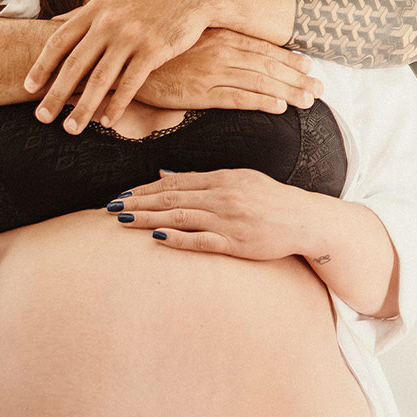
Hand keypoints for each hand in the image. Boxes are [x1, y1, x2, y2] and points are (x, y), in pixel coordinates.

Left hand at [24, 0, 218, 132]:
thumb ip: (82, 13)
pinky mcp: (154, 50)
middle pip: (75, 65)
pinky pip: (131, 84)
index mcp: (95, 11)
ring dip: (84, 107)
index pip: (59, 41)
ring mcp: (131, 37)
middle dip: (55, 94)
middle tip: (41, 117)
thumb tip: (52, 23)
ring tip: (71, 129)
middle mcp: (109, 24)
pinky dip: (117, 105)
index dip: (42, 66)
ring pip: (101, 79)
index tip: (28, 88)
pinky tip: (106, 121)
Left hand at [108, 168, 319, 258]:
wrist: (306, 220)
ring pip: (180, 217)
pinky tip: (156, 239)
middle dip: (137, 203)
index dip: (144, 189)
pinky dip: (178, 239)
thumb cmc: (270, 200)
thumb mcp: (239, 179)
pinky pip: (202, 241)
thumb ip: (203, 178)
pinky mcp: (237, 242)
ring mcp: (229, 219)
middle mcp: (222, 195)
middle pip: (170, 198)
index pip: (173, 182)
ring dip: (148, 219)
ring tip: (122, 221)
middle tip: (109, 208)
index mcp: (221, 178)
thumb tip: (165, 174)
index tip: (120, 195)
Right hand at [138, 30, 317, 114]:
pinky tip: (280, 107)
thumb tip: (230, 48)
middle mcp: (220, 50)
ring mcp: (211, 71)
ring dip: (289, 91)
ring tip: (310, 101)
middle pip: (268, 64)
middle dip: (297, 77)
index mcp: (218, 35)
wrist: (123, 61)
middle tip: (320, 89)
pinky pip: (238, 97)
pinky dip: (261, 101)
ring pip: (260, 81)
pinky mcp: (199, 91)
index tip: (308, 66)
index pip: (262, 47)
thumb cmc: (154, 52)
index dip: (287, 58)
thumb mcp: (186, 40)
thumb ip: (210, 42)